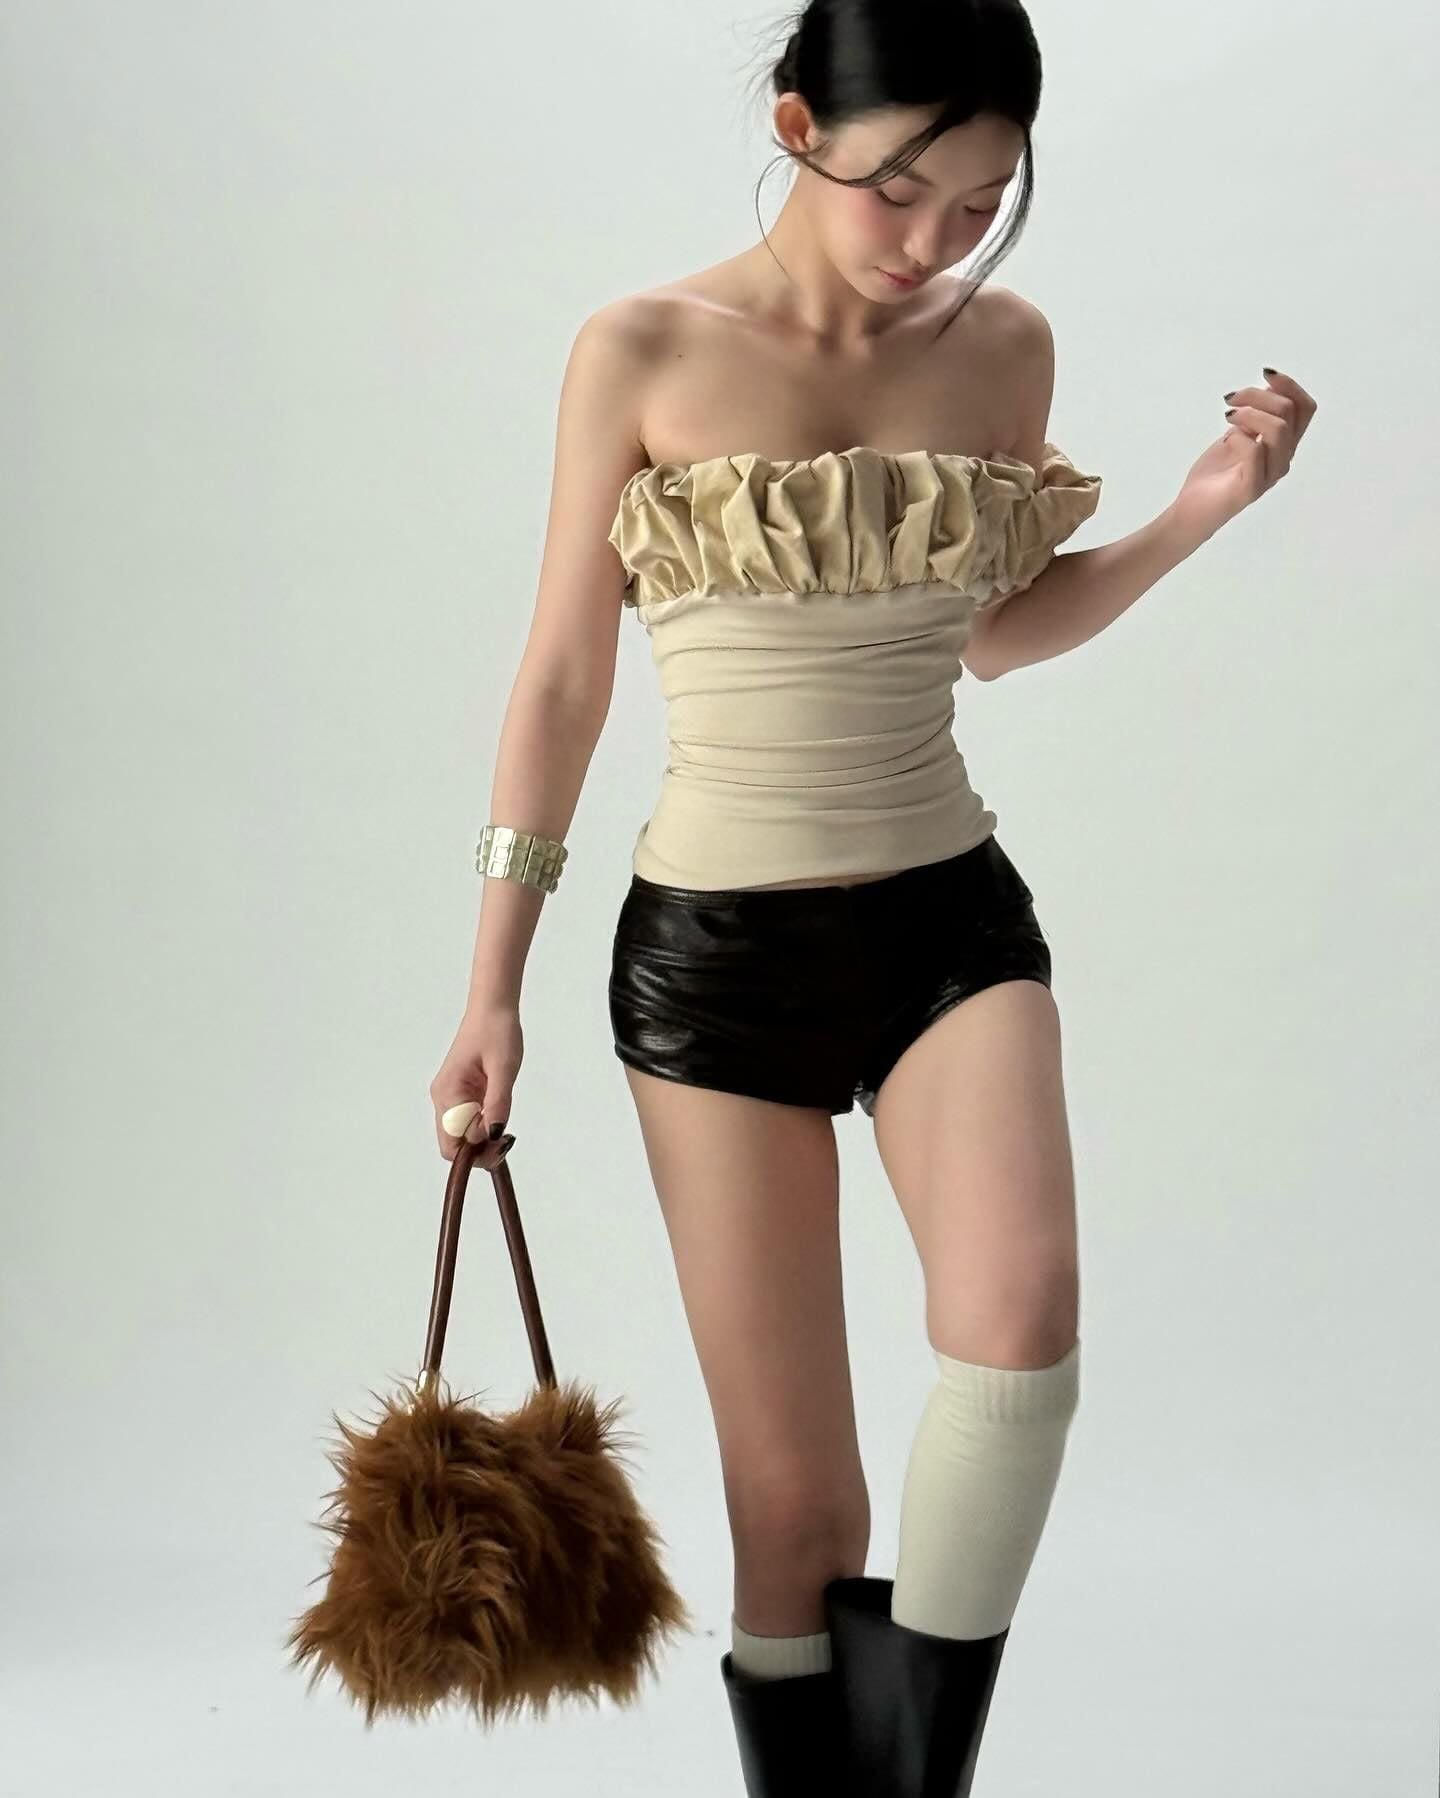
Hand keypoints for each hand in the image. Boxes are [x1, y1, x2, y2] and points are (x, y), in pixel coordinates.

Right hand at [430, 1000, 522, 1160]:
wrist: (493, 1009)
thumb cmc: (497, 1032)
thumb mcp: (504, 1068)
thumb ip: (498, 1102)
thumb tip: (494, 1134)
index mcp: (448, 1093)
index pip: (452, 1144)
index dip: (476, 1153)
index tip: (502, 1144)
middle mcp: (443, 1098)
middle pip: (454, 1143)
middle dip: (480, 1150)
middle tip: (507, 1141)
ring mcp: (450, 1096)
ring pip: (461, 1134)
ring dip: (483, 1139)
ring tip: (506, 1129)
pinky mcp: (461, 1093)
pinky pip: (468, 1120)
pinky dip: (483, 1126)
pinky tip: (499, 1117)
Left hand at [1171, 367, 1316, 545]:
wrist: (1191, 510)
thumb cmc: (1214, 475)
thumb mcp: (1236, 435)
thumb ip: (1254, 417)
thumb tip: (1265, 389)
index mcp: (1283, 446)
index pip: (1304, 409)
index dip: (1289, 386)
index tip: (1265, 373)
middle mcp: (1282, 460)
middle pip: (1290, 412)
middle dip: (1259, 395)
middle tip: (1231, 399)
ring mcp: (1269, 475)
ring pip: (1279, 428)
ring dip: (1250, 412)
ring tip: (1228, 415)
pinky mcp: (1251, 488)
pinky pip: (1255, 450)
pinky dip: (1238, 436)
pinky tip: (1225, 440)